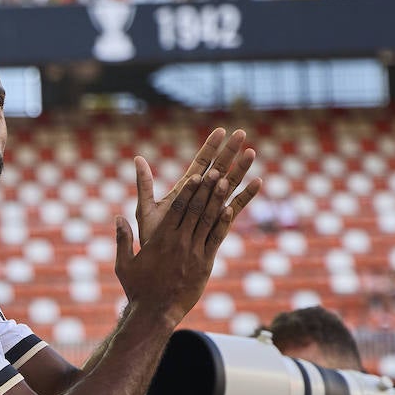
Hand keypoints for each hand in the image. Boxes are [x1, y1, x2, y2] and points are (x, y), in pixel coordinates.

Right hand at [113, 163, 259, 323]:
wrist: (155, 313)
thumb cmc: (137, 289)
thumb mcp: (124, 264)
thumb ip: (122, 239)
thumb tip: (118, 218)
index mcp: (160, 239)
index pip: (177, 209)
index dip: (188, 191)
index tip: (196, 176)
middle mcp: (179, 242)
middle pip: (195, 210)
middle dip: (206, 189)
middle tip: (217, 171)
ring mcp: (193, 253)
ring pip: (207, 221)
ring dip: (217, 200)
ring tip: (226, 183)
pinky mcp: (205, 265)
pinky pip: (216, 240)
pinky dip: (223, 224)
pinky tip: (230, 210)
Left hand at [134, 128, 258, 246]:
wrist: (160, 265)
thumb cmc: (152, 237)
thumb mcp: (146, 209)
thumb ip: (144, 185)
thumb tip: (137, 158)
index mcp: (184, 191)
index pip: (200, 163)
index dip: (210, 147)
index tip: (221, 130)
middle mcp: (201, 197)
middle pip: (218, 169)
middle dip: (229, 151)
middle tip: (242, 133)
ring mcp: (211, 210)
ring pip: (229, 185)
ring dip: (241, 169)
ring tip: (252, 152)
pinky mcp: (219, 225)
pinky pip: (235, 209)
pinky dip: (246, 196)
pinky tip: (258, 183)